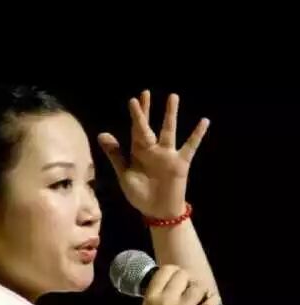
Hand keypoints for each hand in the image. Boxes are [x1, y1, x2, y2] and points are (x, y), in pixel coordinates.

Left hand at [97, 92, 209, 217]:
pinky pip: (190, 146)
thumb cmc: (140, 195)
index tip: (133, 100)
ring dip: (170, 114)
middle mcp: (153, 150)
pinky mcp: (180, 163)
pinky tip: (204, 121)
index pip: (136, 129)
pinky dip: (197, 135)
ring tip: (173, 96)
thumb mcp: (124, 174)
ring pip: (169, 130)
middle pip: (150, 126)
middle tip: (145, 92)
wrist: (158, 212)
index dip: (135, 115)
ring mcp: (167, 155)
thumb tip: (101, 134)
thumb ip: (115, 154)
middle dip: (147, 110)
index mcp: (138, 152)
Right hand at [135, 264, 220, 304]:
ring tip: (200, 297)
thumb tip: (174, 283)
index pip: (165, 271)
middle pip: (183, 275)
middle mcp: (165, 301)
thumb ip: (158, 297)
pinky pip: (210, 303)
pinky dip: (214, 301)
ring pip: (198, 287)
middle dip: (189, 280)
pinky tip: (213, 302)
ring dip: (201, 290)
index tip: (179, 277)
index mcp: (151, 298)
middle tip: (190, 288)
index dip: (175, 271)